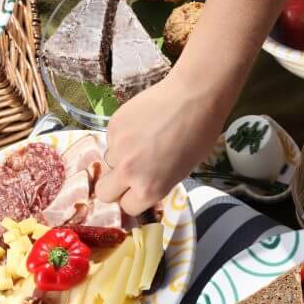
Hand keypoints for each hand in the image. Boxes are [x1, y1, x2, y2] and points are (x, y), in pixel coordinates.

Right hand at [96, 67, 228, 215]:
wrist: (194, 96)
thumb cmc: (199, 135)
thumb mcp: (182, 171)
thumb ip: (156, 183)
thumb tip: (142, 184)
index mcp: (149, 189)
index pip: (127, 207)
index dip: (133, 198)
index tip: (140, 189)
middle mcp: (128, 172)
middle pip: (104, 192)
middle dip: (115, 186)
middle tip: (129, 172)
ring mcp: (117, 147)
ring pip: (108, 162)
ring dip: (120, 157)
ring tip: (142, 141)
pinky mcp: (112, 124)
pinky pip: (111, 139)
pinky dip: (122, 136)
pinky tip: (140, 124)